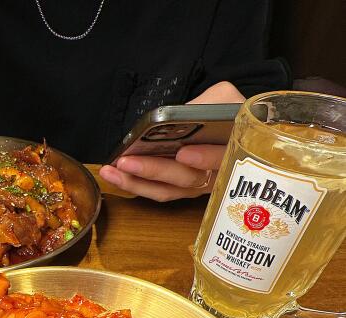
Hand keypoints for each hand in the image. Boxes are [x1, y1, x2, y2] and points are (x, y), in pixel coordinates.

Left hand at [99, 81, 244, 201]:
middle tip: (127, 162)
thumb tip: (179, 116)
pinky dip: (135, 185)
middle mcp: (215, 175)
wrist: (234, 129)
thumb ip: (209, 104)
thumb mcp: (225, 98)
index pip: (221, 158)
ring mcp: (196, 186)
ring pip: (167, 190)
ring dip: (136, 182)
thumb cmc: (229, 111)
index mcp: (232, 151)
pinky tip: (115, 175)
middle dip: (154, 170)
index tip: (183, 153)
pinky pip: (157, 192)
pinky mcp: (179, 190)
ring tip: (112, 170)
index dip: (203, 158)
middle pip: (186, 179)